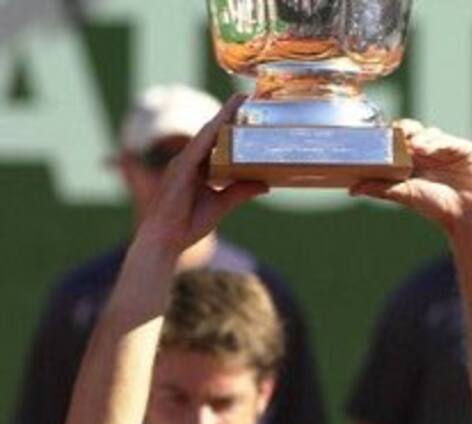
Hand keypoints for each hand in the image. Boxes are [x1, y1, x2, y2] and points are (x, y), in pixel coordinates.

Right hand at [135, 94, 266, 255]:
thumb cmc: (188, 224)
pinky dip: (211, 134)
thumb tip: (266, 184)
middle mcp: (188, 161)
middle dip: (227, 114)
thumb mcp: (222, 204)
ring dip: (222, 117)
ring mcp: (182, 163)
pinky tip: (222, 123)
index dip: (229, 124)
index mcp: (197, 168)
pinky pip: (198, 147)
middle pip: (211, 132)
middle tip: (245, 95)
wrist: (166, 240)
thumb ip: (241, 192)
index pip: (216, 141)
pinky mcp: (180, 170)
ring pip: (205, 134)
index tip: (244, 107)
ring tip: (239, 101)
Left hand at [350, 120, 471, 232]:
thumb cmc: (437, 208)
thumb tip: (352, 189)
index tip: (380, 134)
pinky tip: (426, 149)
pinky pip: (448, 140)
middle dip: (404, 129)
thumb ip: (379, 188)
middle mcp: (431, 152)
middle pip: (414, 130)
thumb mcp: (404, 195)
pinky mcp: (465, 149)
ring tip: (413, 148)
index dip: (391, 135)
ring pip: (430, 133)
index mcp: (415, 161)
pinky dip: (436, 142)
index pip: (400, 140)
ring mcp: (448, 150)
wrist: (467, 218)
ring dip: (420, 138)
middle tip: (395, 133)